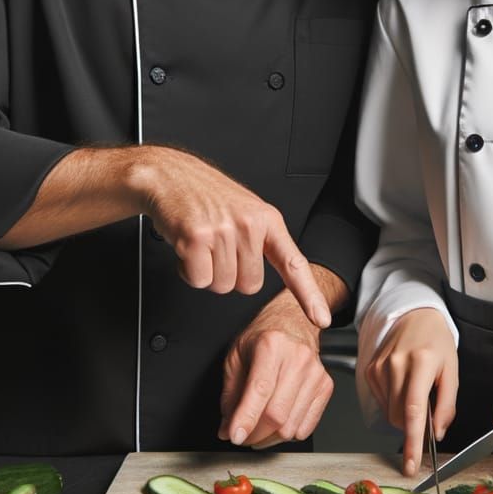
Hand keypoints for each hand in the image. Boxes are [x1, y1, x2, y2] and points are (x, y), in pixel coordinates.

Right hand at [132, 145, 330, 327]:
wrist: (171, 175)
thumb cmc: (208, 195)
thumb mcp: (247, 211)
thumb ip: (262, 240)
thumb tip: (272, 274)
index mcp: (267, 219)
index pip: (293, 263)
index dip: (308, 294)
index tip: (321, 318)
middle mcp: (249, 225)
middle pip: (248, 286)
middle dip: (231, 275)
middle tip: (218, 248)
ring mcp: (223, 231)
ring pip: (222, 286)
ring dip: (208, 272)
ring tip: (203, 243)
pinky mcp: (196, 238)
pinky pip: (198, 280)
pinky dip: (189, 271)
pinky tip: (189, 247)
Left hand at [218, 289, 334, 447]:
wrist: (295, 321)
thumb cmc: (264, 337)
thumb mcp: (236, 356)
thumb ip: (230, 395)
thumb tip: (226, 429)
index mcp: (271, 345)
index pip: (260, 390)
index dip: (246, 418)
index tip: (235, 436)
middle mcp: (297, 358)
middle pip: (277, 415)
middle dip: (254, 434)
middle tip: (242, 435)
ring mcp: (315, 373)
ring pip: (291, 427)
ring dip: (269, 438)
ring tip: (259, 428)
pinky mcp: (326, 386)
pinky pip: (306, 428)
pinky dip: (288, 434)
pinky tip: (278, 423)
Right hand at [365, 307, 457, 476]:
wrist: (413, 315)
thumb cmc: (436, 341)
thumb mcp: (452, 369)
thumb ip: (447, 404)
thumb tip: (438, 432)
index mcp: (421, 362)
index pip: (413, 411)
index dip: (413, 442)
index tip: (412, 465)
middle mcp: (396, 364)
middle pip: (399, 417)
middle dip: (413, 427)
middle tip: (428, 412)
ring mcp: (379, 367)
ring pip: (390, 412)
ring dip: (404, 413)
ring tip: (416, 389)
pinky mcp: (369, 370)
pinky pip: (382, 401)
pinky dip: (394, 402)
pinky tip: (403, 384)